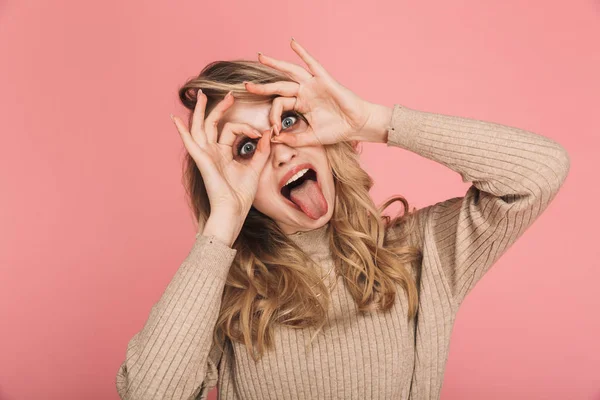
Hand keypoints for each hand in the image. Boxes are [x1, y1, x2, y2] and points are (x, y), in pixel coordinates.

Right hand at [171, 90, 273, 217]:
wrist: (233, 211)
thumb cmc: (241, 195)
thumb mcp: (255, 168)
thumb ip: (262, 151)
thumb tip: (268, 133)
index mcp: (223, 153)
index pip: (231, 130)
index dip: (247, 127)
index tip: (261, 133)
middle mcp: (212, 152)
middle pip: (212, 124)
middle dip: (219, 107)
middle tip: (230, 94)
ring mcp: (205, 155)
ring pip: (200, 127)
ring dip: (201, 111)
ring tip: (202, 95)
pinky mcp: (202, 160)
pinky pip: (190, 143)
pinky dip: (182, 131)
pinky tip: (175, 119)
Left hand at [244, 38, 377, 146]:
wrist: (357, 125)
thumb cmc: (337, 130)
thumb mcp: (311, 137)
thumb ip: (293, 139)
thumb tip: (274, 139)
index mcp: (300, 105)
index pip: (279, 105)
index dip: (273, 116)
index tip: (274, 129)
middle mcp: (304, 92)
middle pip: (279, 86)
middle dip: (262, 87)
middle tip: (246, 86)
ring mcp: (313, 85)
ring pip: (290, 72)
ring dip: (275, 64)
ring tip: (260, 57)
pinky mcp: (324, 80)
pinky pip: (311, 63)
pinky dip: (302, 52)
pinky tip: (292, 43)